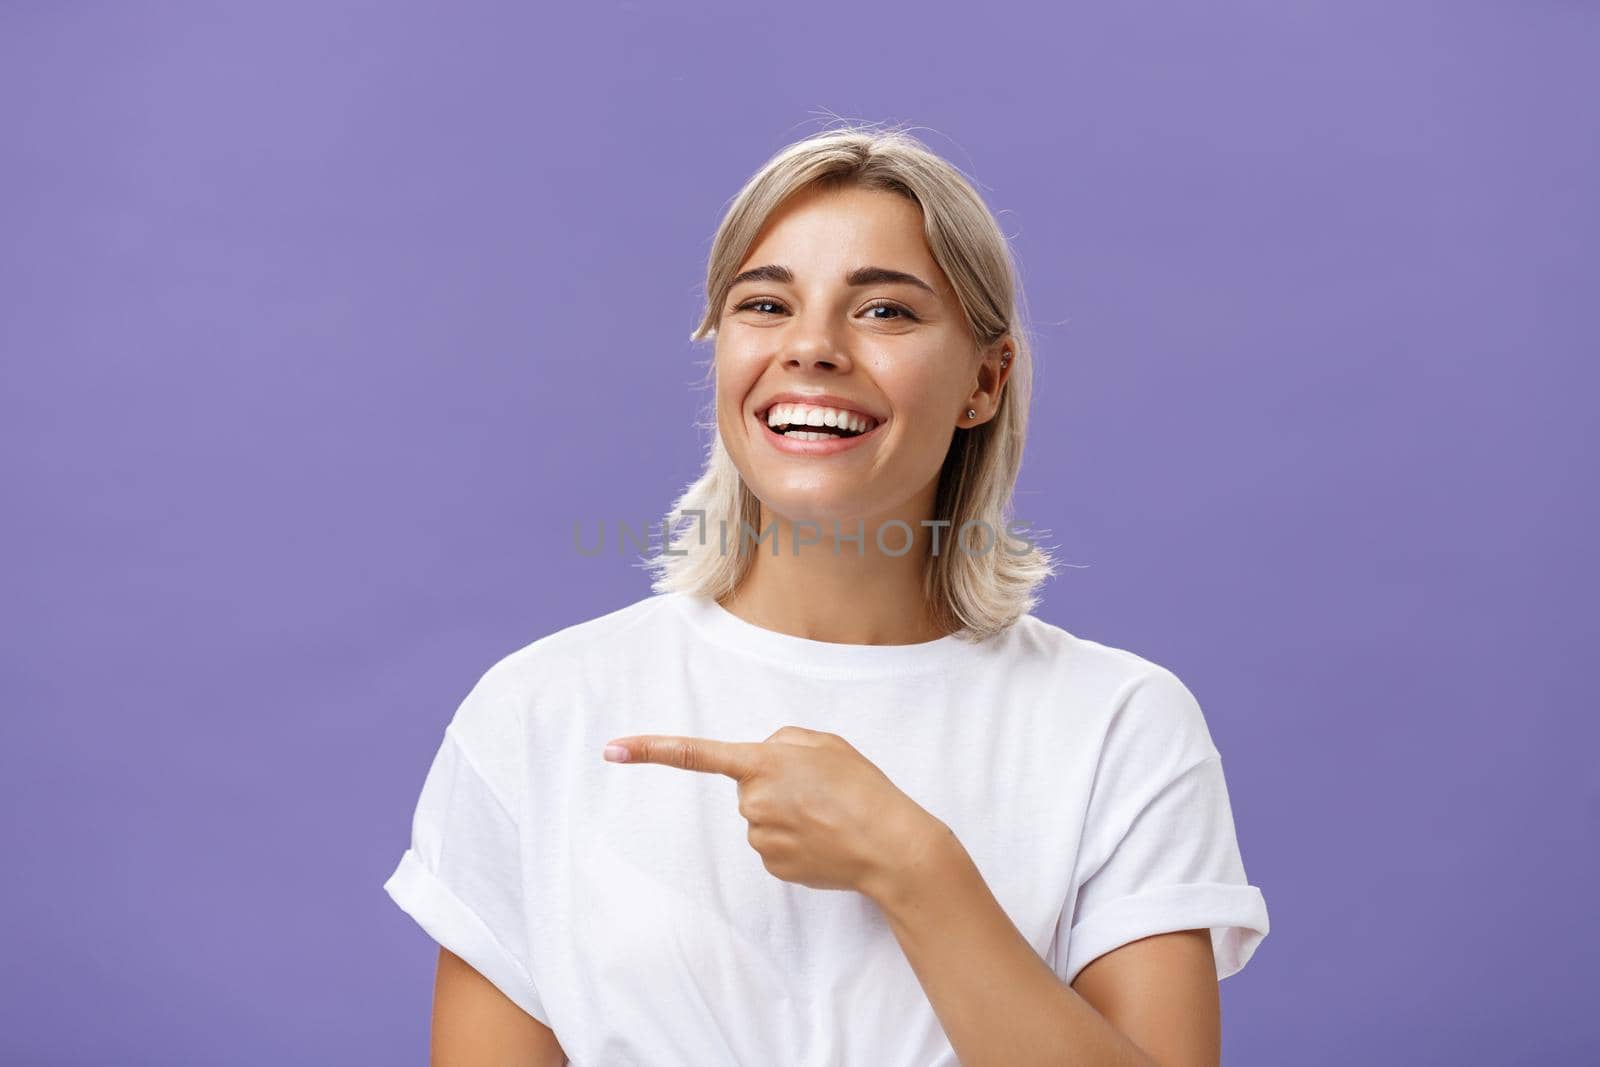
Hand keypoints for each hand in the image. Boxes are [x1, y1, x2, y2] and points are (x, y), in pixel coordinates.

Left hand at [601, 725, 944, 900]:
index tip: (612, 750)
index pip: (696, 754)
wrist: (890, 846)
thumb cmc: (862, 788)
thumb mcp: (825, 742)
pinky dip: (795, 840)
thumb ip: (783, 741)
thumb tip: (761, 761)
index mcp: (762, 763)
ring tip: (829, 815)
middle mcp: (752, 801)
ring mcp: (760, 838)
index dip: (651, 750)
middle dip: (776, 784)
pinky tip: (824, 839)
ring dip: (788, 813)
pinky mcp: (773, 866)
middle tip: (820, 789)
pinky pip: (774, 844)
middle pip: (749, 786)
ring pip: (762, 817)